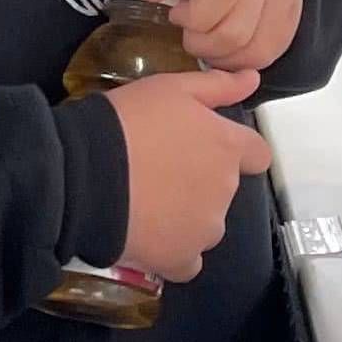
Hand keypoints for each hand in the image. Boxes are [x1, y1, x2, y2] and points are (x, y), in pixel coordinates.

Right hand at [106, 68, 268, 280]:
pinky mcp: (180, 258)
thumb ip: (217, 85)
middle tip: (157, 171)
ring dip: (187, 217)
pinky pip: (187, 261)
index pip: (257, 154)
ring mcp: (205, 229)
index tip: (203, 150)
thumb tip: (253, 79)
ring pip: (206, 225)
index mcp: (227, 147)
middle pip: (224, 189)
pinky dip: (173, 254)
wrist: (84, 174)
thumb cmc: (126, 123)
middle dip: (200, 182)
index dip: (235, 151)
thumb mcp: (170, 88)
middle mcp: (225, 190)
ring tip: (146, 205)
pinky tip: (149, 240)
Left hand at [124, 0, 305, 71]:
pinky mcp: (292, 8)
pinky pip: (269, 53)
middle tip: (189, 34)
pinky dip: (242, 60)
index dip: (194, 18)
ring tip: (206, 40)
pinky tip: (225, 45)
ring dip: (222, 56)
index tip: (177, 15)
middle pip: (237, 29)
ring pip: (255, 48)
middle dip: (203, 44)